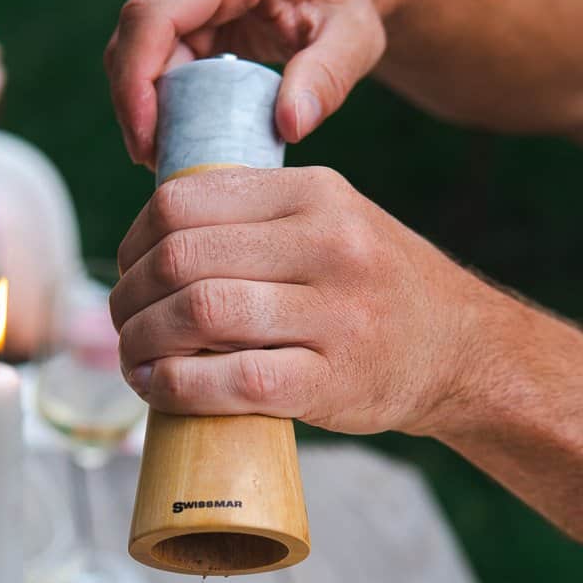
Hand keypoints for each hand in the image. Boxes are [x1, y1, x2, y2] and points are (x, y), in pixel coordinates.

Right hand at [105, 0, 407, 163]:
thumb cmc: (350, 6)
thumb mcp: (354, 43)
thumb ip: (325, 80)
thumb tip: (289, 126)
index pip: (154, 16)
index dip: (136, 82)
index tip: (146, 144)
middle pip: (134, 34)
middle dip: (137, 105)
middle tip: (160, 163)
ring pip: (133, 45)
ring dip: (143, 104)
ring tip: (169, 153)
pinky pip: (148, 50)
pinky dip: (155, 94)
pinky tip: (175, 130)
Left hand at [112, 165, 498, 438]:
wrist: (460, 350)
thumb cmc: (374, 288)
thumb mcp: (332, 222)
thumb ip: (257, 220)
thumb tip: (153, 243)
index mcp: (314, 193)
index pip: (184, 201)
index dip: (133, 241)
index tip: (127, 272)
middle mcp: (326, 243)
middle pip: (181, 257)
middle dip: (128, 298)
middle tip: (122, 323)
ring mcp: (333, 314)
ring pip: (199, 314)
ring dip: (141, 343)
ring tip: (133, 359)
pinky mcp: (330, 380)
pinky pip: (232, 380)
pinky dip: (175, 387)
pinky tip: (156, 389)